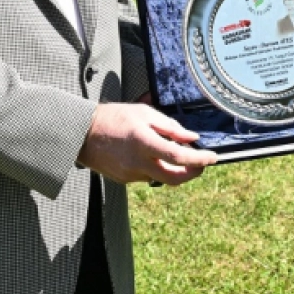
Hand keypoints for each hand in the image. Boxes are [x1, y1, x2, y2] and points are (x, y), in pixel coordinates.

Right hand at [77, 102, 216, 185]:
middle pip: (174, 179)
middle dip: (192, 174)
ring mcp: (131, 175)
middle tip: (201, 164)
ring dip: (172, 168)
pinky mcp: (124, 180)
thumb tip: (191, 138)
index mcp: (144, 143)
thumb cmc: (113, 118)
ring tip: (172, 151)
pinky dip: (155, 167)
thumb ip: (170, 127)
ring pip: (161, 177)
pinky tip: (150, 155)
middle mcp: (138, 163)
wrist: (81, 134)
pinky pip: (147, 176)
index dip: (200, 159)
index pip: (179, 157)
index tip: (212, 157)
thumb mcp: (144, 113)